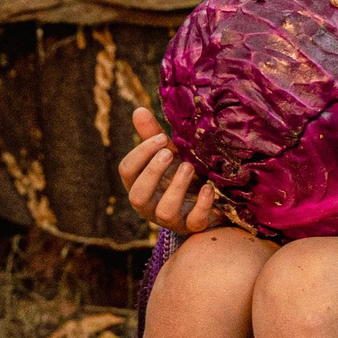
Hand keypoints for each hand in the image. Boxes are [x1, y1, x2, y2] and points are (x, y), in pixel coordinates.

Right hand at [118, 105, 221, 234]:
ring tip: (188, 166)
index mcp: (139, 184)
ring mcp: (171, 219)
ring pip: (164, 212)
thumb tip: (138, 110)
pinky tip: (208, 188)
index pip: (127, 171)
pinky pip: (194, 222)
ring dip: (176, 188)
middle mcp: (150, 205)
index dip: (140, 154)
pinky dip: (201, 205)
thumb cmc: (182, 172)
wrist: (210, 197)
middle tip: (169, 152)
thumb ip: (153, 135)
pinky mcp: (194, 227)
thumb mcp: (169, 152)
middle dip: (152, 172)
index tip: (161, 138)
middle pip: (137, 196)